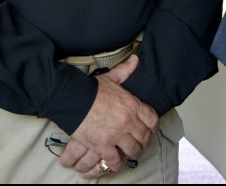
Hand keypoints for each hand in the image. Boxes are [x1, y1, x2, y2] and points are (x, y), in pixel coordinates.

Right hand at [59, 56, 158, 175]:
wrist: (73, 99)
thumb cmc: (91, 89)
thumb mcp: (111, 78)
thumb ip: (125, 70)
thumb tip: (135, 60)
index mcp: (132, 105)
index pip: (152, 120)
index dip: (153, 127)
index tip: (150, 129)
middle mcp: (128, 121)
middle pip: (144, 137)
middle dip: (143, 142)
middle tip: (139, 143)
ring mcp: (116, 135)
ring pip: (133, 151)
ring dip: (132, 153)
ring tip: (129, 154)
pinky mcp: (102, 145)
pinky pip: (115, 160)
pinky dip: (116, 164)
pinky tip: (115, 162)